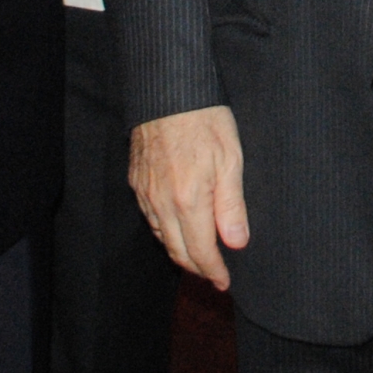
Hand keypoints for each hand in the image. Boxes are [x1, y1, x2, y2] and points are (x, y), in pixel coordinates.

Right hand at [128, 106, 247, 289]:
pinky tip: (175, 227)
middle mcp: (162, 203)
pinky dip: (164, 230)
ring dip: (180, 251)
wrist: (167, 90)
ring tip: (197, 256)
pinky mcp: (137, 181)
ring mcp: (146, 192)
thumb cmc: (204, 120)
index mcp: (189, 201)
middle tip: (213, 275)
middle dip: (196, 268)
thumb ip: (231, 206)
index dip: (213, 271)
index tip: (224, 282)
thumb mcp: (231, 159)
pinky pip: (150, 217)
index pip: (200, 251)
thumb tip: (236, 243)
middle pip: (178, 251)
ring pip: (161, 236)